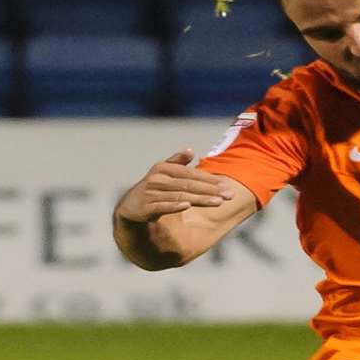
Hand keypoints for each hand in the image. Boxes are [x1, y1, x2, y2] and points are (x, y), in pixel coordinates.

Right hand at [116, 149, 236, 222]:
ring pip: (180, 195)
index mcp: (164, 168)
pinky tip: (186, 206)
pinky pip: (162, 206)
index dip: (210, 179)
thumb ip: (177, 163)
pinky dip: (174, 206)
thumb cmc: (152, 190)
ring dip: (200, 199)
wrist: (129, 209)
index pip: (191, 174)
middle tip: (230, 195)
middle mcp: (157, 178)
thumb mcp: (163, 173)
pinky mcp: (145, 207)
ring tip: (218, 202)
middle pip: (189, 184)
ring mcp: (151, 193)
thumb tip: (190, 150)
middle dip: (211, 190)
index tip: (227, 185)